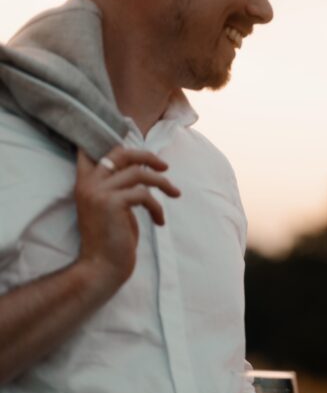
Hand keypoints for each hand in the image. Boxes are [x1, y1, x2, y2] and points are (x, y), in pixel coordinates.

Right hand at [74, 147, 180, 290]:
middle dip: (146, 156)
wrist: (101, 267)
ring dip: (162, 183)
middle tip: (165, 166)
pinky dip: (158, 207)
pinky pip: (144, 194)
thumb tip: (142, 169)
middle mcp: (88, 184)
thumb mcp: (113, 208)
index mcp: (85, 183)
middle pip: (120, 153)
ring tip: (175, 194)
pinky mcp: (113, 203)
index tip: (124, 125)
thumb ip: (119, 187)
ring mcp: (99, 192)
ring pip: (139, 173)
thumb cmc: (112, 240)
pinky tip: (160, 221)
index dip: (106, 138)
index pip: (90, 151)